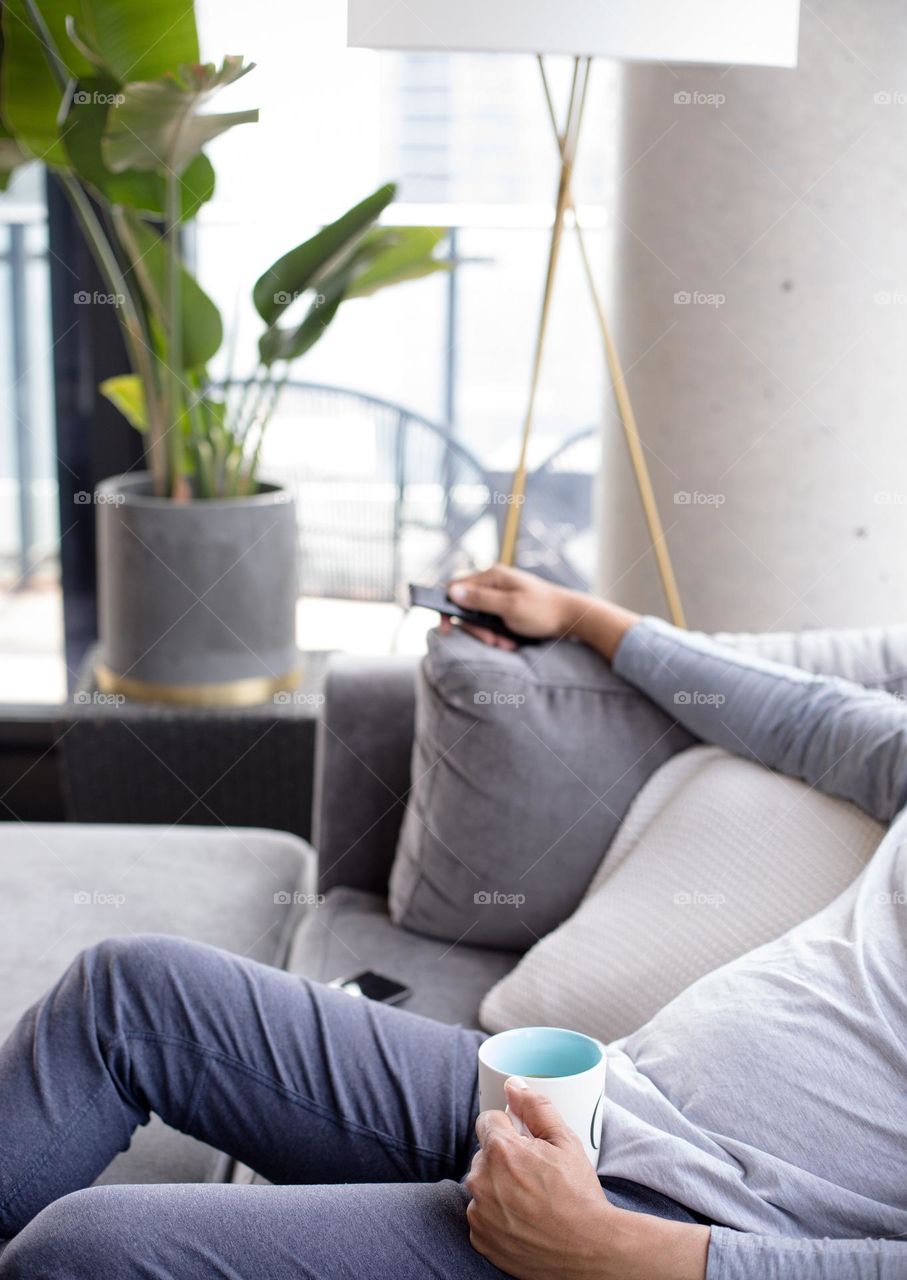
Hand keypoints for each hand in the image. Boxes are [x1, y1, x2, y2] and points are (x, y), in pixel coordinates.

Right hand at [441, 565, 582, 649]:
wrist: (572, 617)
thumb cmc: (543, 610)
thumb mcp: (510, 606)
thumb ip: (480, 600)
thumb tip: (451, 591)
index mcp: (492, 576)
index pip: (455, 587)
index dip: (447, 608)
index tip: (447, 629)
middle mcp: (493, 583)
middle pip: (466, 607)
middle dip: (476, 629)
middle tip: (492, 641)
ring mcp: (500, 595)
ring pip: (480, 618)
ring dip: (488, 635)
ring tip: (506, 644)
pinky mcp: (507, 608)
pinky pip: (492, 623)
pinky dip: (498, 634)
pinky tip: (510, 642)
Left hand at [465, 1078, 708, 1279]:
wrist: (590, 1250)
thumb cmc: (579, 1195)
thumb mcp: (565, 1142)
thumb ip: (535, 1107)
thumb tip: (512, 1085)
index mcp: (501, 1151)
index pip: (488, 1121)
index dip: (509, 1128)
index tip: (526, 1143)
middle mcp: (482, 1181)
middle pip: (485, 1154)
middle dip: (505, 1159)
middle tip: (535, 1176)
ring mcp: (479, 1213)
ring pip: (483, 1185)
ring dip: (499, 1187)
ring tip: (531, 1200)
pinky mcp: (480, 1238)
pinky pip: (482, 1214)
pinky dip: (496, 1215)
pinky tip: (522, 1220)